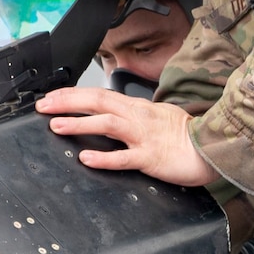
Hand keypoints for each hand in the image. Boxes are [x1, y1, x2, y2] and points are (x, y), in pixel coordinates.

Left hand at [37, 87, 214, 186]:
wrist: (211, 149)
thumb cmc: (185, 136)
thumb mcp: (157, 116)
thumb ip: (133, 115)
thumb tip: (111, 115)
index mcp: (137, 107)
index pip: (99, 95)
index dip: (72, 95)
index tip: (51, 98)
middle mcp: (137, 117)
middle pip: (97, 102)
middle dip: (67, 103)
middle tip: (43, 107)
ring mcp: (143, 137)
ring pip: (107, 124)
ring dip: (79, 124)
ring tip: (56, 127)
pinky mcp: (150, 158)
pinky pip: (123, 157)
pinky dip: (103, 157)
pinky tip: (85, 158)